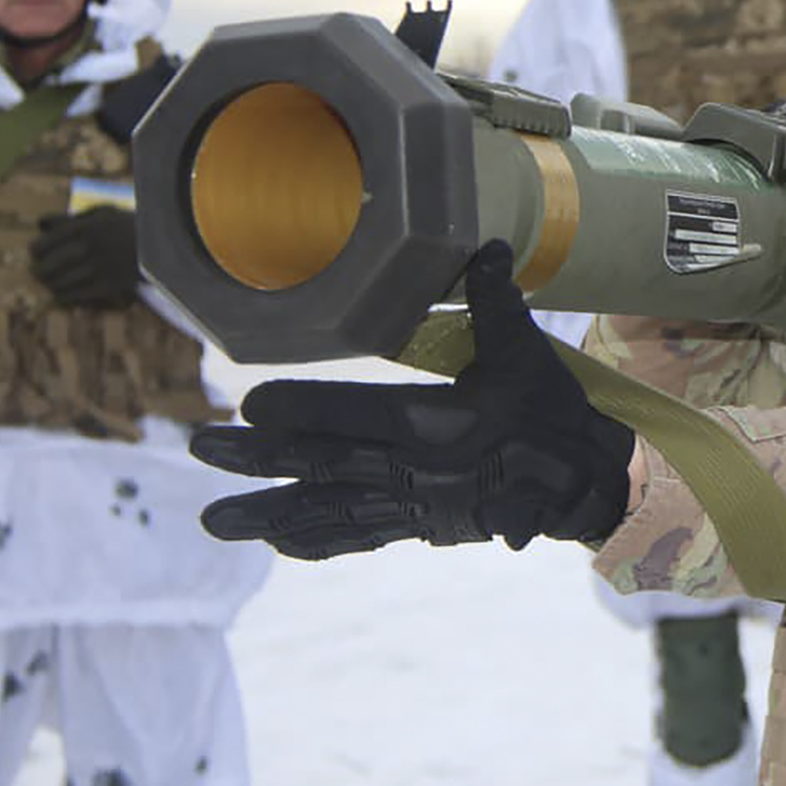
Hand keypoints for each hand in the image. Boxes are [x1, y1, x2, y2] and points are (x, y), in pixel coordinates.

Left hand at [30, 206, 138, 308]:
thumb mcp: (102, 212)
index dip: (36, 250)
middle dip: (39, 271)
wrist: (164, 244)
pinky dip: (65, 298)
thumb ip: (70, 218)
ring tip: (49, 283)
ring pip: (61, 283)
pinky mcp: (110, 286)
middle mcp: (89, 248)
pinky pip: (78, 296)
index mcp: (85, 228)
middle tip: (37, 272)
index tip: (35, 253)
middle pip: (48, 266)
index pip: (44, 244)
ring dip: (51, 284)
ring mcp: (100, 269)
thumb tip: (40, 223)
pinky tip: (60, 296)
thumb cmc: (130, 225)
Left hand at [190, 240, 634, 559]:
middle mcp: (417, 470)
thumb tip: (484, 245)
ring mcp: (416, 503)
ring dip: (268, 514)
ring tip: (212, 521)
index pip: (357, 415)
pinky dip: (317, 537)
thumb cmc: (553, 411)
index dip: (302, 411)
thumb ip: (496, 300)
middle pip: (325, 463)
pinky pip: (360, 534)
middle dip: (258, 458)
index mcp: (438, 423)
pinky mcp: (422, 524)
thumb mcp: (526, 352)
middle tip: (199, 448)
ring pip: (330, 510)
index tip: (247, 404)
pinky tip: (276, 540)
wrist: (585, 482)